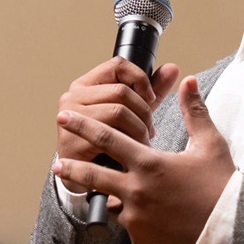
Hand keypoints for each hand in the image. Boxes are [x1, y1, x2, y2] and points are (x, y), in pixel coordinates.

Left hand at [53, 75, 234, 243]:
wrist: (230, 233)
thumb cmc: (221, 188)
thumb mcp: (210, 145)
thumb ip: (194, 112)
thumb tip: (188, 82)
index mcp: (150, 164)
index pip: (108, 139)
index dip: (83, 126)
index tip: (66, 118)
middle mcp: (137, 191)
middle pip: (94, 175)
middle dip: (73, 167)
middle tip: (57, 162)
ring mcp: (137, 217)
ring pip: (112, 202)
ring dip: (108, 195)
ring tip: (102, 194)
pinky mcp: (141, 238)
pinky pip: (129, 224)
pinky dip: (135, 217)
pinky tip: (150, 215)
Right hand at [54, 57, 180, 165]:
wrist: (85, 177)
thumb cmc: (109, 143)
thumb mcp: (132, 113)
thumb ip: (151, 91)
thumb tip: (173, 68)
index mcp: (86, 85)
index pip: (118, 65)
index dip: (140, 79)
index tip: (151, 98)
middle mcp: (73, 96)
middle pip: (121, 90)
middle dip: (143, 111)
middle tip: (150, 130)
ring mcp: (70, 117)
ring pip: (118, 111)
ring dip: (138, 129)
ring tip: (143, 142)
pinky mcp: (72, 139)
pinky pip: (109, 135)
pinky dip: (127, 144)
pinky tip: (132, 153)